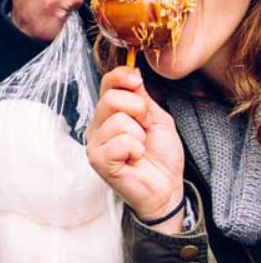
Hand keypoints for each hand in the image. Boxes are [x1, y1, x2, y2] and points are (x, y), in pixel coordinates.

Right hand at [86, 66, 185, 229]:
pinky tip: (134, 159)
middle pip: (111, 99)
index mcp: (110, 112)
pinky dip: (136, 150)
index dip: (121, 76)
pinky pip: (121, 142)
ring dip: (139, 136)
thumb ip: (143, 98)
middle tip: (146, 128)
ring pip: (119, 121)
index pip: (107, 83)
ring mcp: (95, 142)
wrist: (167, 188)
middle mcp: (98, 125)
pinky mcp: (97, 159)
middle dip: (139, 110)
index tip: (136, 81)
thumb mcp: (158, 120)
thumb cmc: (161, 156)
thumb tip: (133, 73)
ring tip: (140, 149)